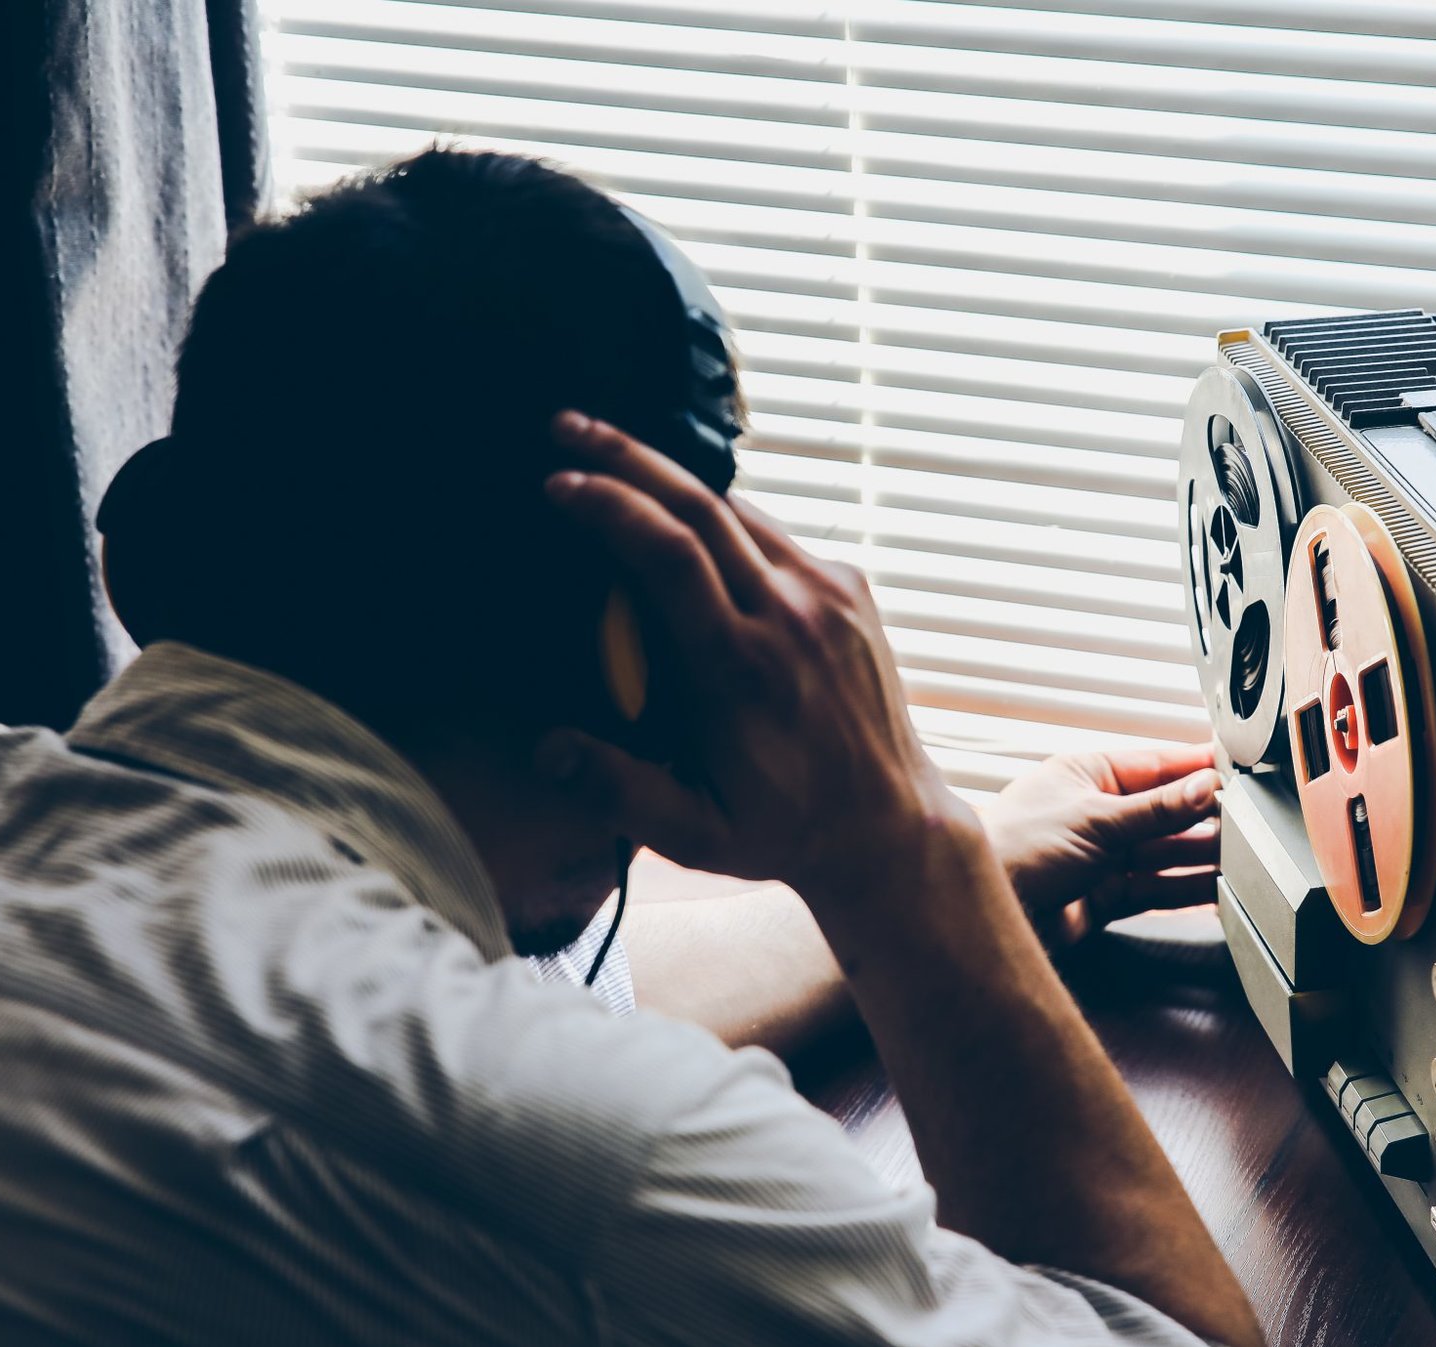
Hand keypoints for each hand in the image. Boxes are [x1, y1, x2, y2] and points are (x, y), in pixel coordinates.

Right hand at [534, 413, 982, 903]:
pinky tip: (685, 523)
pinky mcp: (853, 590)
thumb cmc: (784, 830)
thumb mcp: (694, 835)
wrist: (891, 827)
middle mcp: (790, 615)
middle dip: (627, 455)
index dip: (612, 507)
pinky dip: (725, 520)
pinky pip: (775, 537)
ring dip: (674, 481)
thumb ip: (617, 792)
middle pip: (701, 505)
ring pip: (740, 511)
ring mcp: (829, 596)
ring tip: (613, 463)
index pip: (670, 557)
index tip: (558, 481)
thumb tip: (544, 750)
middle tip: (565, 423)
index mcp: (741, 668)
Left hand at [982, 745, 1221, 947]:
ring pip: (1164, 852)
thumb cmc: (1019, 847)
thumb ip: (1156, 809)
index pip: (1155, 765)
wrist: (991, 907)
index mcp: (1088, 774)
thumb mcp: (1096, 819)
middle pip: (1164, 812)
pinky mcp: (1105, 894)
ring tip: (1244, 856)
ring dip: (1201, 855)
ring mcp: (1103, 854)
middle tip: (1250, 819)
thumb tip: (1205, 786)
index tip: (1237, 771)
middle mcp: (1097, 811)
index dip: (1196, 769)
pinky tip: (1215, 887)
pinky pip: (1155, 887)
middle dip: (1205, 817)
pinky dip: (1184, 887)